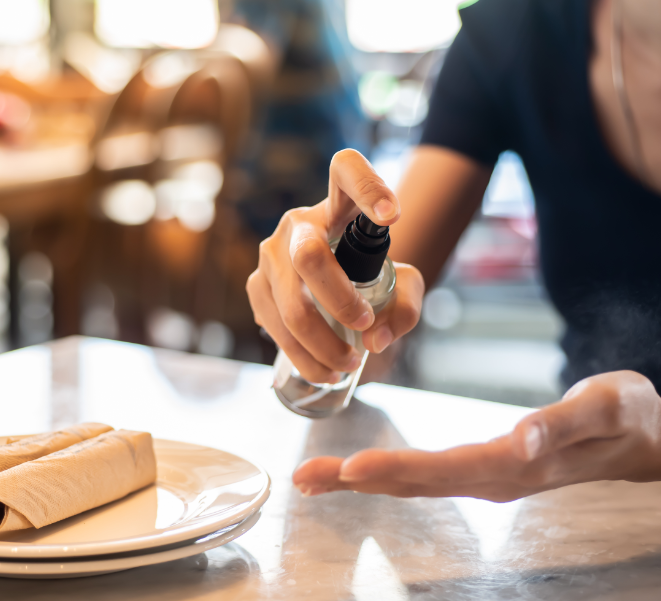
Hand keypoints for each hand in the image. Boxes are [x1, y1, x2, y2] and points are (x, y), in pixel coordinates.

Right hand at [246, 149, 424, 382]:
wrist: (332, 285)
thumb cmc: (371, 275)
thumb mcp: (403, 284)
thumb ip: (404, 307)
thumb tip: (374, 338)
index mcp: (338, 203)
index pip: (346, 170)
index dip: (368, 188)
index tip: (393, 217)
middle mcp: (297, 222)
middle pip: (310, 257)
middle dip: (339, 301)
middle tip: (366, 326)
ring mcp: (270, 253)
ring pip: (290, 303)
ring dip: (322, 344)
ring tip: (350, 364)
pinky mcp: (255, 285)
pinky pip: (274, 326)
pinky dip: (302, 356)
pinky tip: (324, 370)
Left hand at [293, 371, 660, 501]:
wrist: (640, 437)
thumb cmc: (625, 416)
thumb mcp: (606, 407)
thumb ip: (564, 422)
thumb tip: (522, 437)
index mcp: (516, 464)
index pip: (445, 469)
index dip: (396, 469)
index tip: (350, 468)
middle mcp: (493, 478)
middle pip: (415, 483)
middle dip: (356, 481)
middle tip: (304, 478)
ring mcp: (486, 477)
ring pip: (412, 483)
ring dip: (359, 482)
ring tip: (309, 479)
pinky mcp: (482, 468)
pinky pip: (423, 475)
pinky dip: (382, 475)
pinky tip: (352, 474)